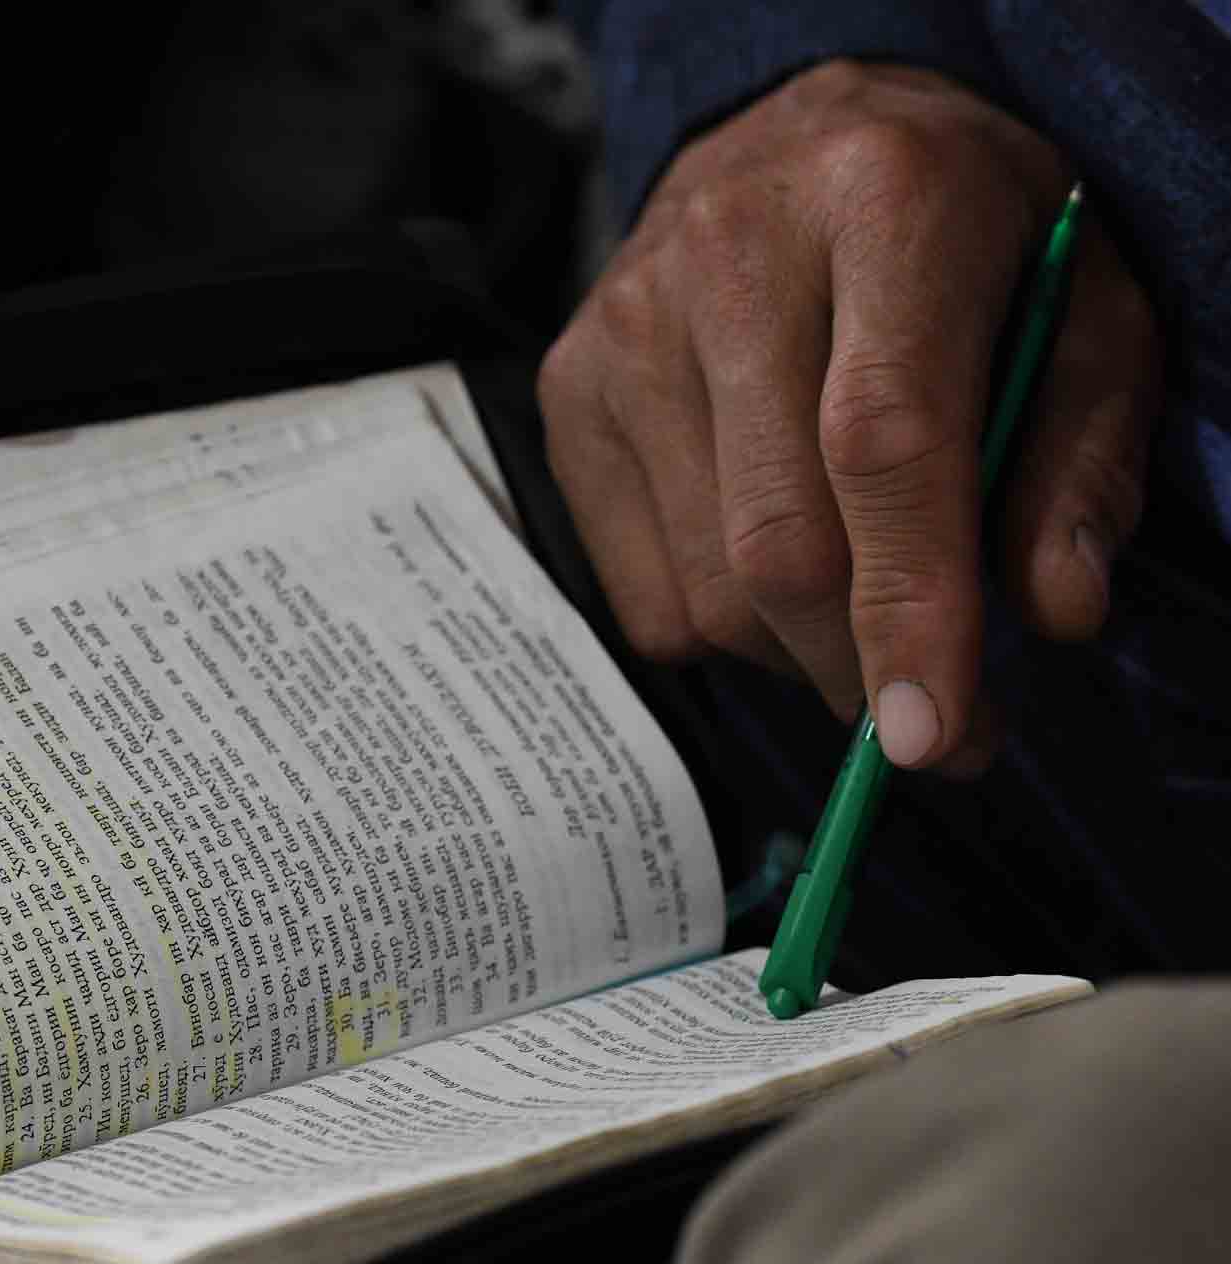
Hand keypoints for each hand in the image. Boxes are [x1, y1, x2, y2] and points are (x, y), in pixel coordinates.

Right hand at [539, 60, 1161, 769]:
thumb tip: (1050, 615)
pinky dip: (723, 633)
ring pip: (707, 592)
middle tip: (924, 721)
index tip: (931, 735)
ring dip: (798, 660)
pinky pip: (645, 600)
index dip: (909, 605)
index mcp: (885, 200)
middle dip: (858, 671)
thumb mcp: (1080, 314)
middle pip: (777, 543)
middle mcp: (730, 251)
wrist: (793, 144)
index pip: (881, 442)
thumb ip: (1080, 459)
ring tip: (855, 621)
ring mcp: (625, 327)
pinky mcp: (566, 392)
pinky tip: (768, 573)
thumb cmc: (960, 241)